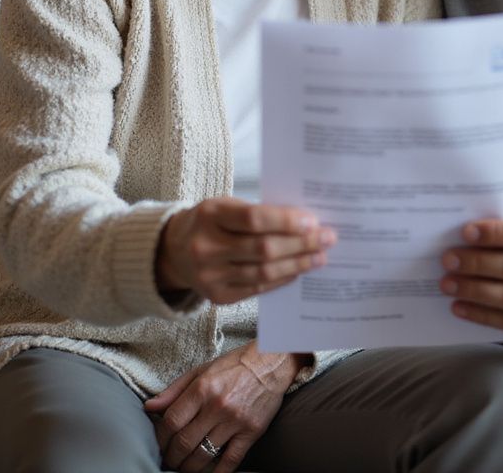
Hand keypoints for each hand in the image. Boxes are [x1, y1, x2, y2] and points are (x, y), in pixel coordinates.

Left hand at [144, 342, 309, 471]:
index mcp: (202, 388)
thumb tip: (149, 407)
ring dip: (189, 467)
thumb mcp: (202, 370)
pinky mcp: (251, 431)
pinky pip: (230, 461)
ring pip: (203, 455)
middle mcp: (217, 405)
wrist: (272, 361)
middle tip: (171, 460)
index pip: (171, 422)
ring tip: (185, 467)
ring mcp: (235, 420)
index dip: (161, 438)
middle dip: (172, 457)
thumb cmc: (234, 365)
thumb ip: (174, 390)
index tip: (161, 444)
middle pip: (184, 443)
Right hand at [156, 197, 335, 303]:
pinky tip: (298, 271)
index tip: (313, 221)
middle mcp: (205, 247)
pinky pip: (257, 289)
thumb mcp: (227, 206)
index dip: (286, 221)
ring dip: (297, 264)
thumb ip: (260, 212)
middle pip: (263, 249)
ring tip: (320, 256)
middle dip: (301, 244)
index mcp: (210, 215)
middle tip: (328, 238)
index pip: (254, 219)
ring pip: (263, 273)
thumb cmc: (212, 221)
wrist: (174, 250)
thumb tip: (306, 221)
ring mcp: (209, 276)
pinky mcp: (217, 297)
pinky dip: (281, 279)